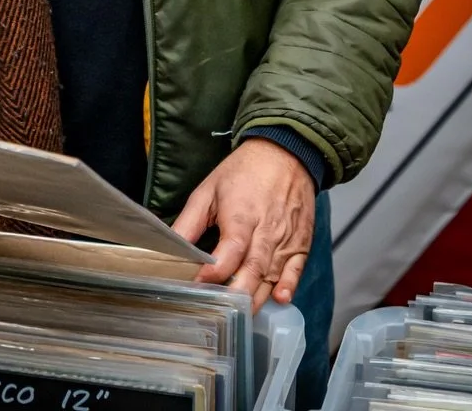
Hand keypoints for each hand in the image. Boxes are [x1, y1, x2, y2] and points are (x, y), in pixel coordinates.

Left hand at [171, 138, 316, 312]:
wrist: (285, 154)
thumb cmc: (243, 172)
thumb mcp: (208, 190)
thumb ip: (190, 222)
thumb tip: (171, 249)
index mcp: (241, 216)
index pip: (229, 252)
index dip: (213, 273)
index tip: (197, 286)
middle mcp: (266, 231)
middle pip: (252, 270)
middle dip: (236, 294)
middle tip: (220, 313)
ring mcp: (285, 239)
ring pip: (272, 276)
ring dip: (257, 298)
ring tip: (240, 316)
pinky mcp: (300, 243)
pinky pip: (296, 270)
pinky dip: (289, 286)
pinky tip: (280, 299)